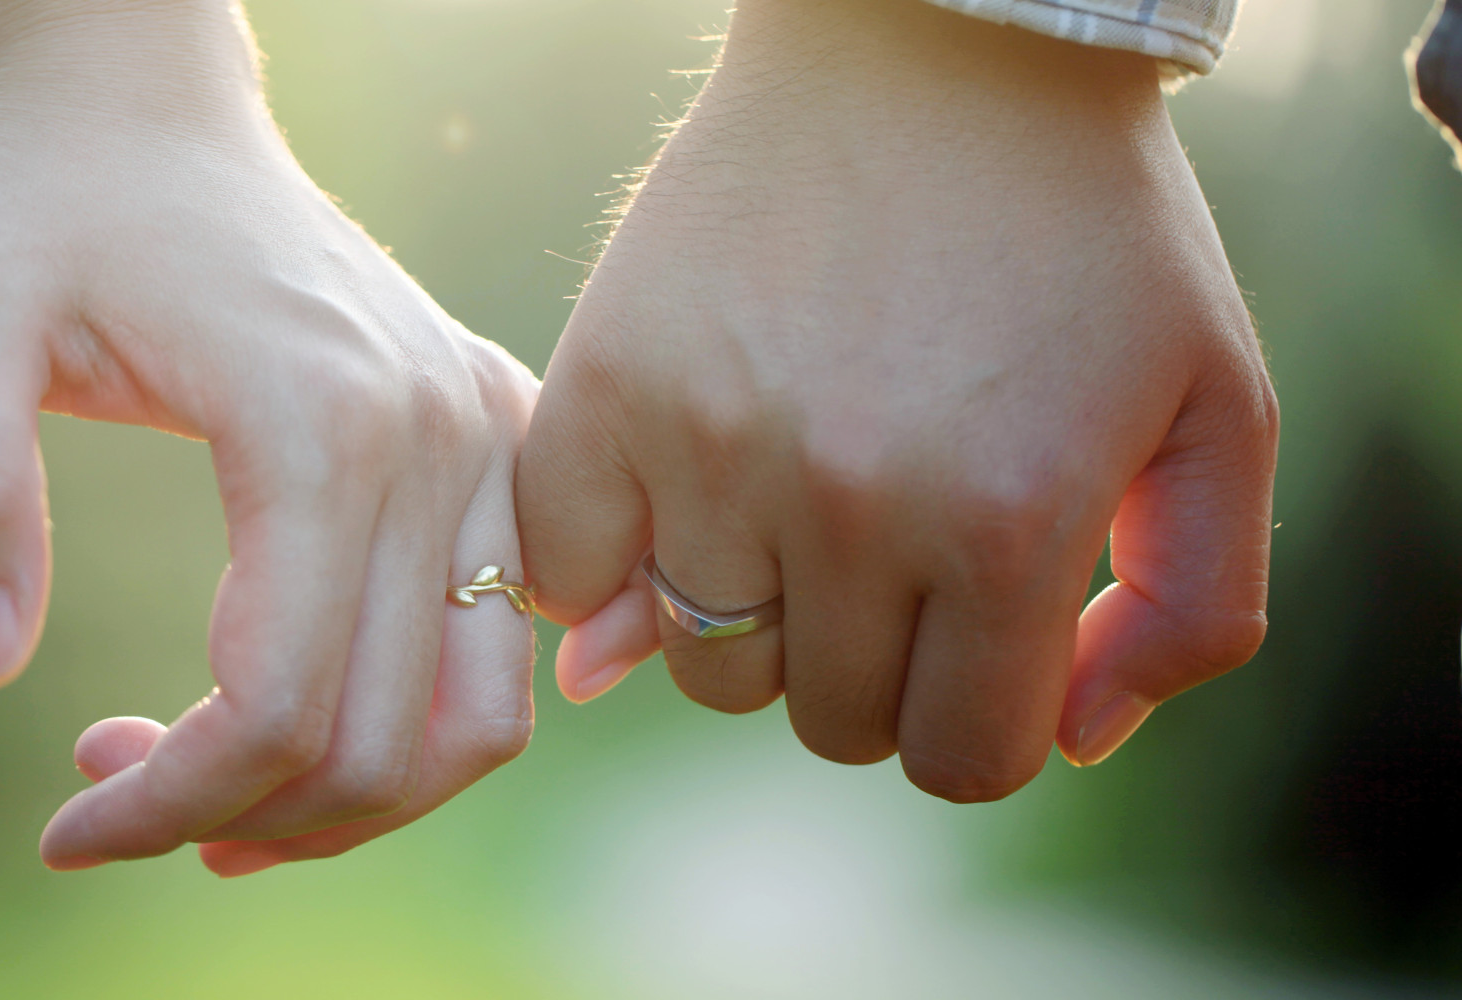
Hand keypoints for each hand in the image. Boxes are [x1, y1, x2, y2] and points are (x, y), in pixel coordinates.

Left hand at [0, 0, 537, 872]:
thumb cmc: (45, 208)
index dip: (166, 803)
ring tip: (211, 798)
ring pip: (470, 720)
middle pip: (378, 739)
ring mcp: (485, 440)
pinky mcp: (495, 442)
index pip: (276, 703)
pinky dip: (414, 728)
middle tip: (105, 792)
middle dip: (236, 815)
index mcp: (318, 420)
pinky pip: (496, 648)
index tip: (61, 828)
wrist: (149, 111)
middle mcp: (438, 438)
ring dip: (345, 801)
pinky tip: (305, 722)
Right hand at [516, 0, 1275, 799]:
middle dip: (876, 662)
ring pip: (706, 665)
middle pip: (828, 720)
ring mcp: (709, 447)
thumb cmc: (1087, 232)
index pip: (962, 758)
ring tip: (795, 503)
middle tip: (893, 547)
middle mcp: (848, 505)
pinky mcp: (605, 386)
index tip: (974, 637)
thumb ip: (1191, 609)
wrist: (934, 48)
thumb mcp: (1216, 404)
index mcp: (1005, 524)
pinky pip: (562, 574)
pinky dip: (605, 572)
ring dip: (755, 617)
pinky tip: (671, 503)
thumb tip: (1076, 737)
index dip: (979, 716)